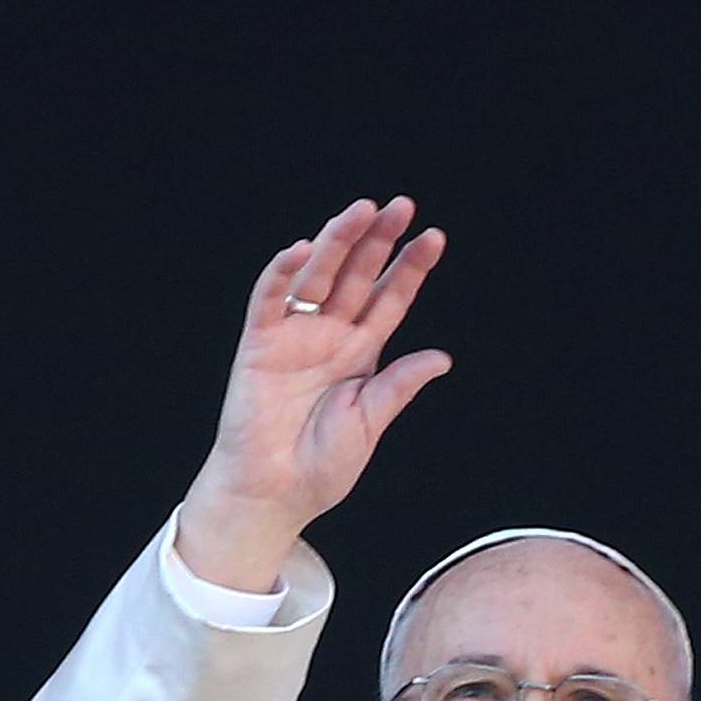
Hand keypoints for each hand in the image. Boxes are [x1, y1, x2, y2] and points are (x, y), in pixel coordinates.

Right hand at [176, 197, 450, 588]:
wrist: (276, 494)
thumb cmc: (321, 466)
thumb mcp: (370, 423)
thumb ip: (399, 386)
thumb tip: (441, 357)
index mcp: (361, 354)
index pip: (390, 300)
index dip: (410, 269)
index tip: (434, 238)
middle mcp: (329, 336)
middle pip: (357, 276)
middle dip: (378, 241)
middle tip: (401, 206)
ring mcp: (294, 336)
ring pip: (318, 276)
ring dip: (337, 242)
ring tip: (361, 211)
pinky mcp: (259, 344)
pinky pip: (269, 299)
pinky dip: (282, 273)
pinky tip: (303, 249)